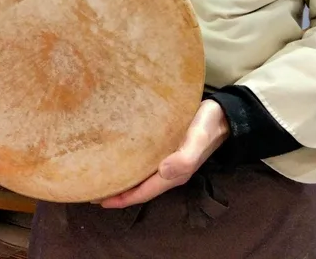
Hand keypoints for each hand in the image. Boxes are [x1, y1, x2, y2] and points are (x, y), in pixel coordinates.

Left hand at [99, 99, 229, 208]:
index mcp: (173, 174)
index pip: (143, 192)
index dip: (122, 199)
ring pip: (141, 176)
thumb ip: (184, 158)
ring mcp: (168, 159)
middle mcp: (169, 170)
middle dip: (118, 192)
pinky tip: (120, 157)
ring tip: (101, 176)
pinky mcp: (166, 146)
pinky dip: (130, 164)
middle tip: (92, 190)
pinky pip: (144, 162)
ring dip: (123, 179)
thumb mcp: (197, 140)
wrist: (222, 114)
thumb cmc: (208, 126)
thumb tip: (163, 171)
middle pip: (139, 188)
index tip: (99, 200)